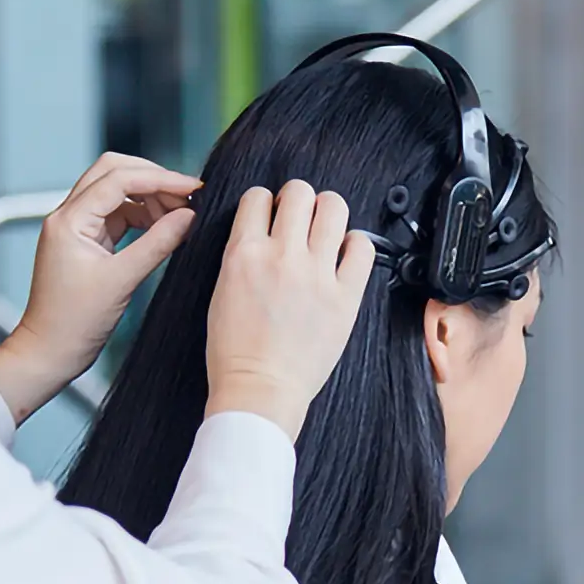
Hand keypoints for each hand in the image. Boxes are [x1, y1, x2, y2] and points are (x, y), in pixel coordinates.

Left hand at [0, 153, 200, 421]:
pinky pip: (117, 215)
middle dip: (152, 178)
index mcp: (69, 220)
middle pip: (113, 172)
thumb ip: (158, 244)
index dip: (159, 179)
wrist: (50, 351)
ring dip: (149, 197)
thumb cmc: (74, 323)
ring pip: (116, 192)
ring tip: (179, 215)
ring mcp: (76, 228)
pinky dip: (142, 215)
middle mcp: (68, 216)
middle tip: (186, 196)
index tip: (192, 189)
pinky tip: (163, 227)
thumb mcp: (122, 281)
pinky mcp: (86, 242)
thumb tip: (188, 217)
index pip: (118, 179)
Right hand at [202, 180, 377, 440]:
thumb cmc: (234, 352)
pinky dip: (357, 244)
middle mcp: (281, 255)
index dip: (264, 202)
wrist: (259, 391)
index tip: (270, 215)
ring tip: (326, 230)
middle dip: (299, 200)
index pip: (257, 197)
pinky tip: (346, 255)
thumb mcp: (221, 292)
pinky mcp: (345, 296)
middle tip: (300, 218)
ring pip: (334, 208)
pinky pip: (363, 248)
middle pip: (299, 192)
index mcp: (243, 254)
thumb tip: (260, 233)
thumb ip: (241, 256)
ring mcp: (317, 274)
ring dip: (329, 212)